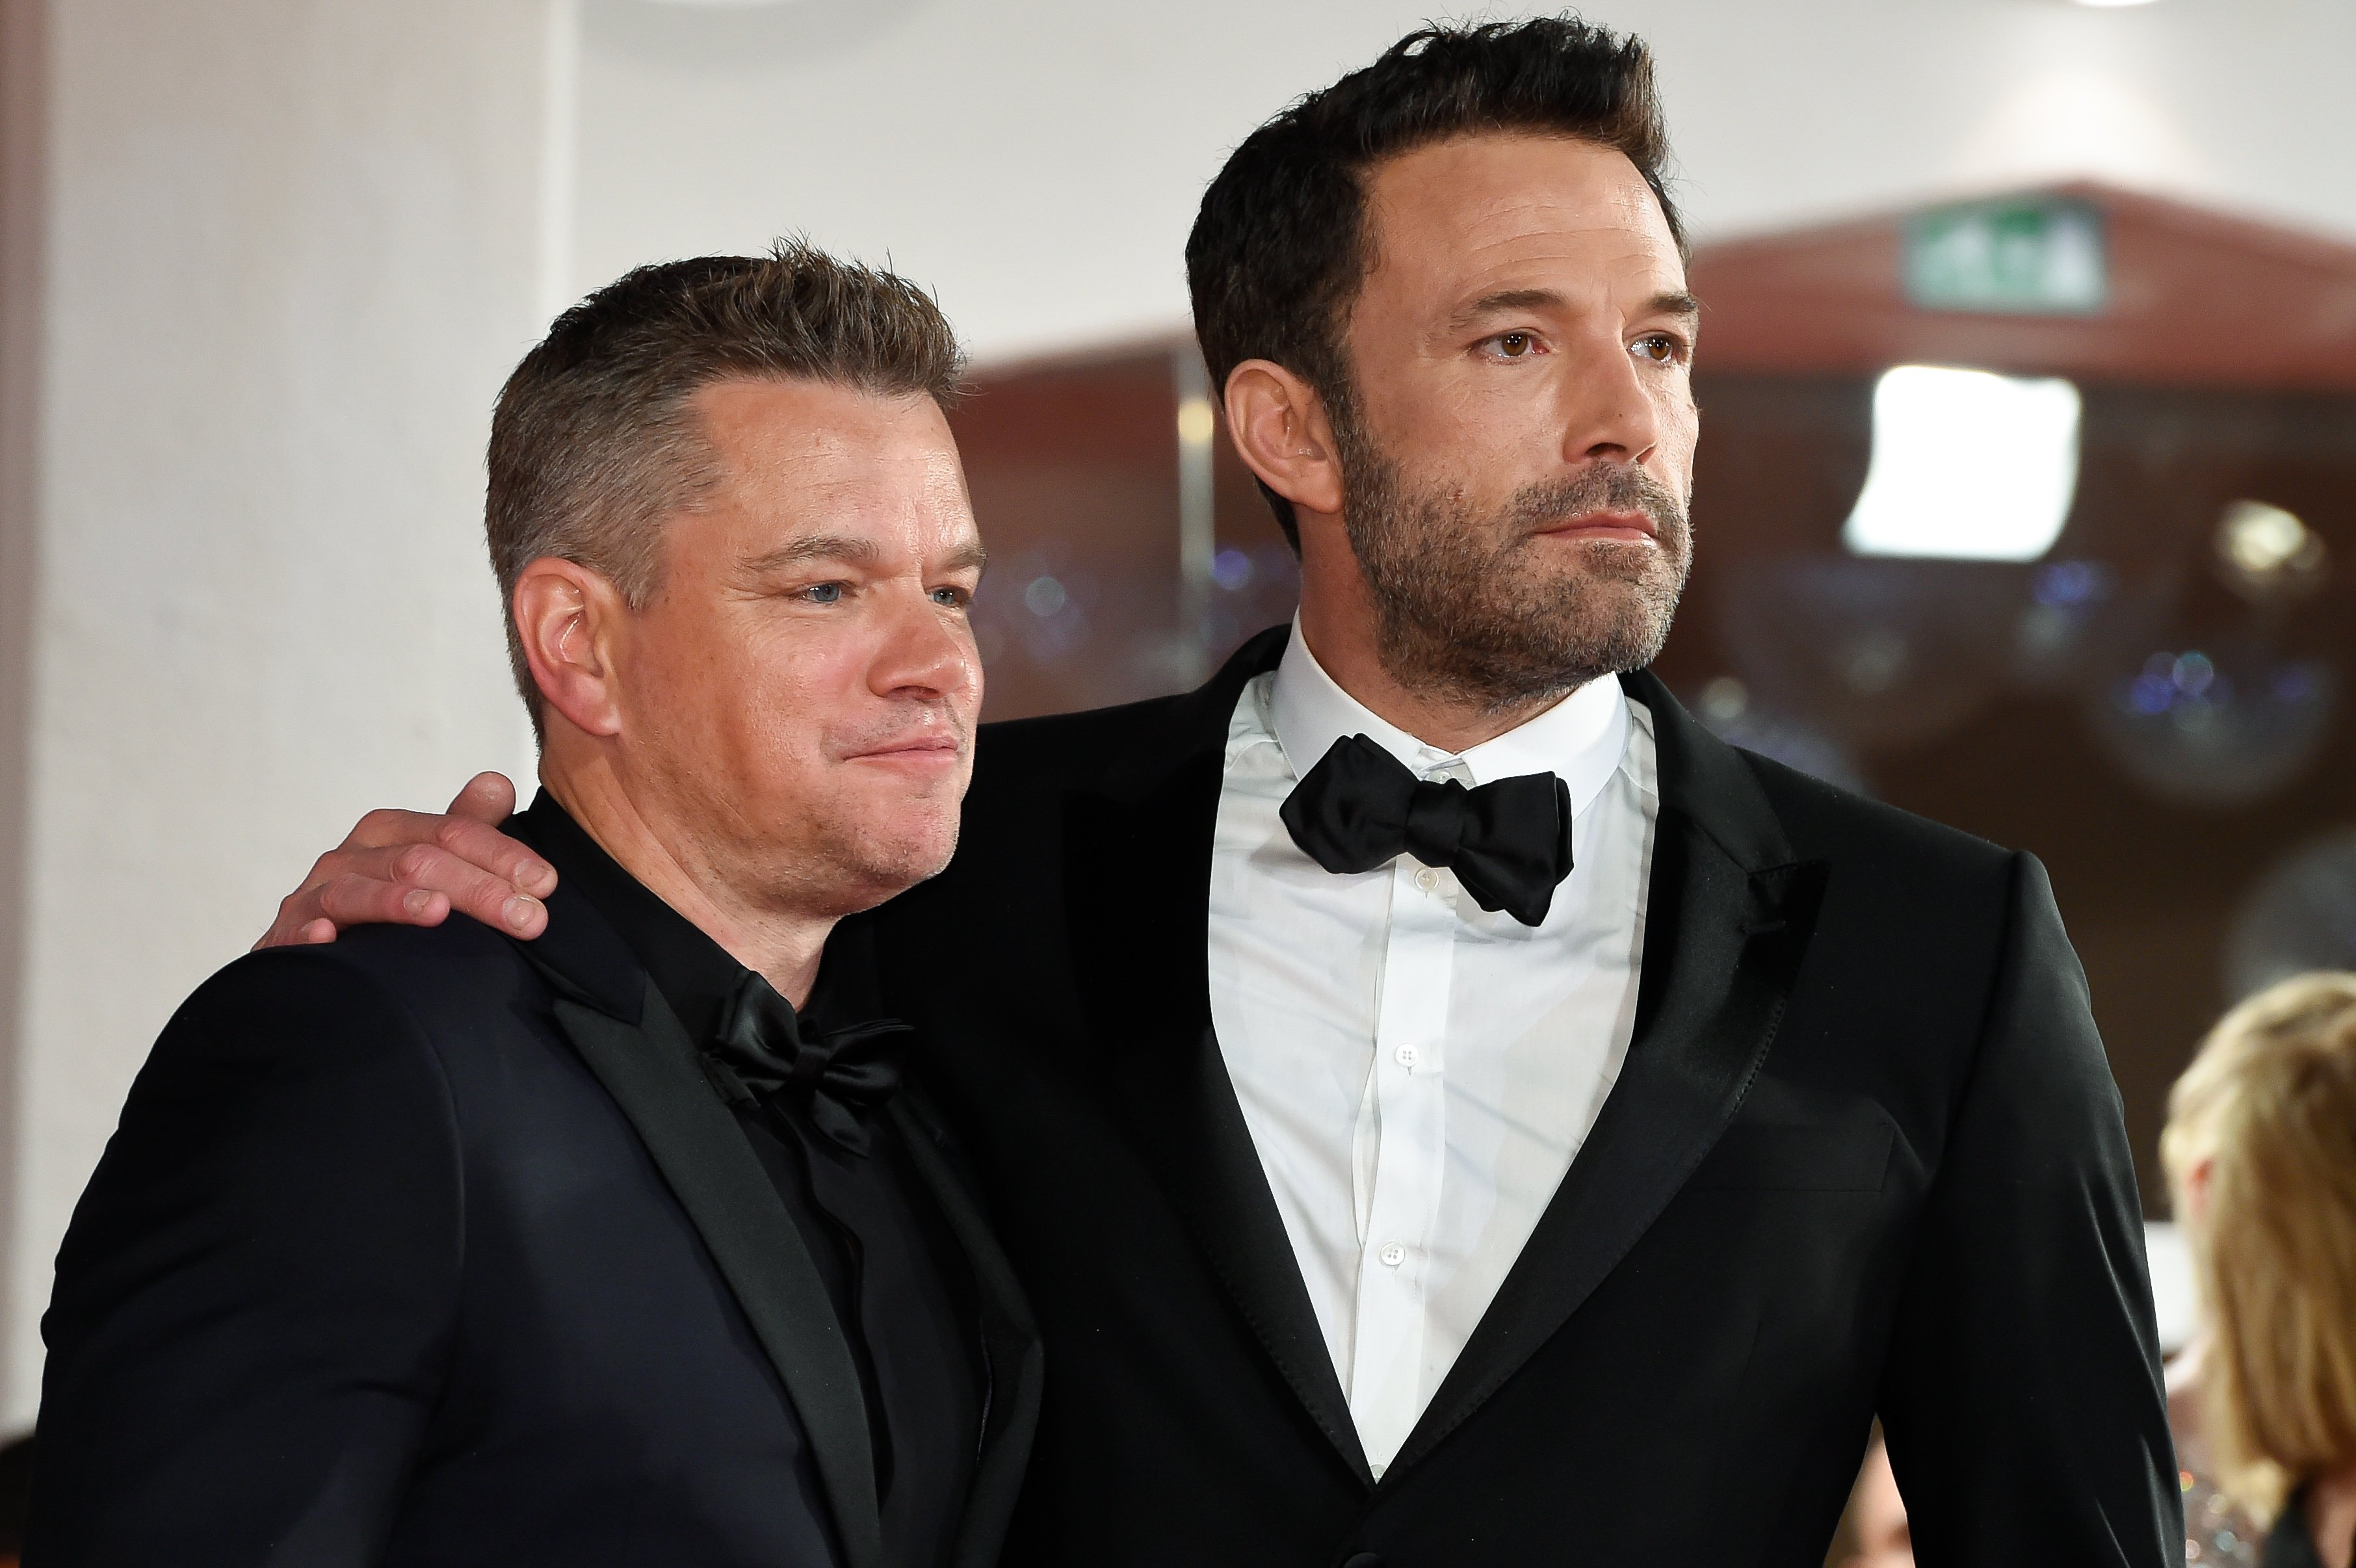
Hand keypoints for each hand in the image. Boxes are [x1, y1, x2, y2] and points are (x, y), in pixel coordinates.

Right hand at [254, 772, 556, 948]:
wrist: (318, 959)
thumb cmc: (387, 909)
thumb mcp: (432, 863)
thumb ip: (466, 827)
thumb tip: (499, 783)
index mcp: (390, 833)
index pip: (455, 832)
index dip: (504, 855)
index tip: (547, 884)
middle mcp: (351, 855)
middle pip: (419, 859)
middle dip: (479, 889)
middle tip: (528, 919)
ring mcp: (316, 893)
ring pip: (362, 890)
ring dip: (400, 901)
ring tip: (438, 912)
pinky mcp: (289, 934)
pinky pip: (301, 927)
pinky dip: (314, 930)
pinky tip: (330, 936)